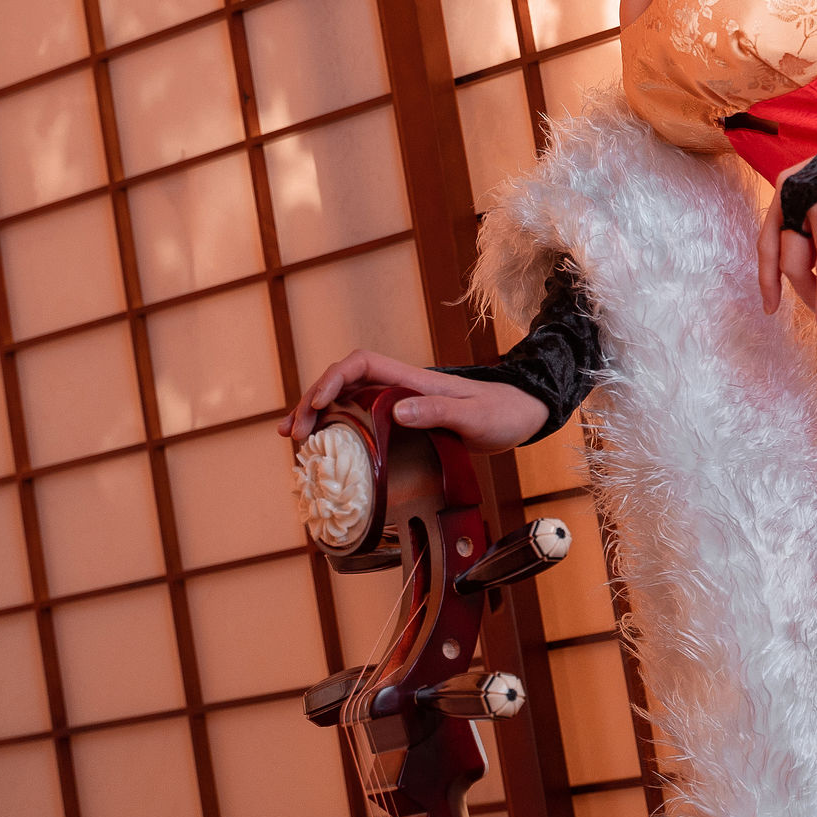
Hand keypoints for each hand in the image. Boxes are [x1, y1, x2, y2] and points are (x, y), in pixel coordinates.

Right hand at [280, 349, 546, 453]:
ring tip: (294, 440)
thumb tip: (396, 410)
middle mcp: (401, 388)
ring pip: (348, 401)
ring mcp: (401, 405)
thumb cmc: (503, 413)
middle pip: (344, 383)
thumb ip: (439, 412)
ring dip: (318, 415)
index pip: (362, 365)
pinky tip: (326, 451)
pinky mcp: (406, 423)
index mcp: (413, 381)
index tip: (318, 403)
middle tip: (293, 434)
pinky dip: (339, 432)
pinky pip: (363, 421)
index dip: (334, 379)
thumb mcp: (474, 416)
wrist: (522, 414)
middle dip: (313, 401)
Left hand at [757, 173, 816, 323]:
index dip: (767, 279)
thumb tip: (812, 262)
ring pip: (816, 266)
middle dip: (804, 292)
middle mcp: (792, 194)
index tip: (770, 306)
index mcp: (786, 187)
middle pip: (787, 261)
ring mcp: (813, 203)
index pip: (767, 242)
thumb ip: (814, 219)